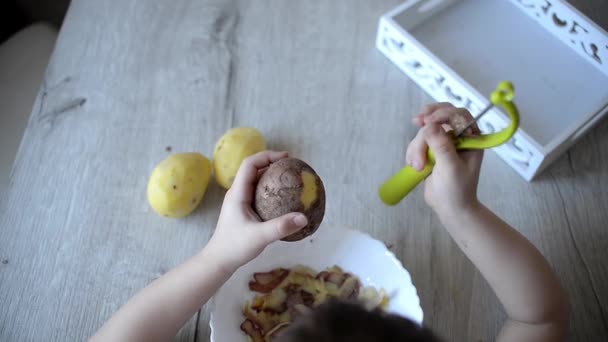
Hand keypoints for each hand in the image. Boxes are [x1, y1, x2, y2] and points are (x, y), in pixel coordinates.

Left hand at [206, 151, 307, 269]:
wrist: (219, 260)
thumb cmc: (235, 247)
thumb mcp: (260, 237)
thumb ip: (281, 227)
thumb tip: (303, 217)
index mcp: (238, 193)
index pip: (250, 164)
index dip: (267, 156)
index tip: (286, 157)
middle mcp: (238, 193)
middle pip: (254, 169)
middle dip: (273, 164)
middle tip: (293, 168)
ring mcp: (241, 201)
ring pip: (257, 181)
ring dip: (273, 177)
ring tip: (291, 180)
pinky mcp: (245, 210)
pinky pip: (260, 193)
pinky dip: (272, 191)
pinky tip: (285, 200)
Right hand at [406, 103, 482, 216]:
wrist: (449, 208)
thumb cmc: (456, 190)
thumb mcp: (450, 168)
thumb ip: (442, 146)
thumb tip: (430, 125)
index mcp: (471, 139)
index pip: (459, 115)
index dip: (443, 113)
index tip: (428, 121)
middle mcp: (458, 138)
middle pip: (440, 117)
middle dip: (427, 122)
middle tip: (416, 121)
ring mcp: (443, 143)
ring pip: (425, 131)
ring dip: (418, 146)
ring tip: (418, 166)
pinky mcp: (430, 151)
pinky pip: (417, 142)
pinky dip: (413, 151)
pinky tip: (415, 165)